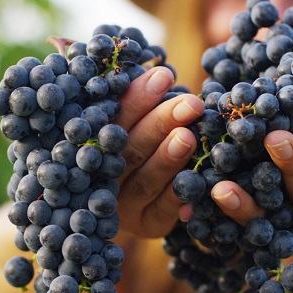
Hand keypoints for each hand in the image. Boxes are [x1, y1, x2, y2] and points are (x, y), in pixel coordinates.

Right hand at [112, 66, 204, 237]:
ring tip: (188, 136)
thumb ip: (136, 101)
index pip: (112, 119)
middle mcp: (102, 177)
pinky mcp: (147, 225)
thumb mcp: (133, 120)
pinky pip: (165, 211)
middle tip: (189, 104)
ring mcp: (123, 206)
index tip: (163, 74)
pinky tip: (199, 177)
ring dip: (168, 158)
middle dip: (159, 123)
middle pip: (129, 149)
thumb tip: (158, 66)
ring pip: (145, 181)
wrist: (140, 201)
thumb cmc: (140, 141)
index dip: (136, 98)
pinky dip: (181, 194)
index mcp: (93, 145)